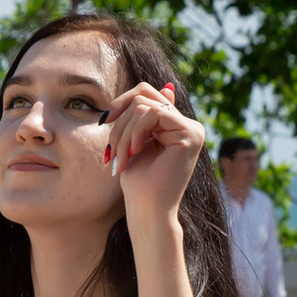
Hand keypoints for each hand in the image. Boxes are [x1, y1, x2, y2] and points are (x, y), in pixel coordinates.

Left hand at [103, 81, 204, 230]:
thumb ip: (149, 115)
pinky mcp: (191, 134)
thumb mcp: (136, 140)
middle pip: (144, 95)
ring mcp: (192, 129)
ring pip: (145, 105)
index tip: (104, 121)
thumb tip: (169, 86)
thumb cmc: (139, 183)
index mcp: (176, 126)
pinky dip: (137, 131)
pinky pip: (155, 113)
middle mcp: (188, 125)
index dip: (122, 102)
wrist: (147, 210)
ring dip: (124, 132)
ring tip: (122, 157)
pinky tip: (136, 151)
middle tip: (113, 150)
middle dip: (120, 121)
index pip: (147, 94)